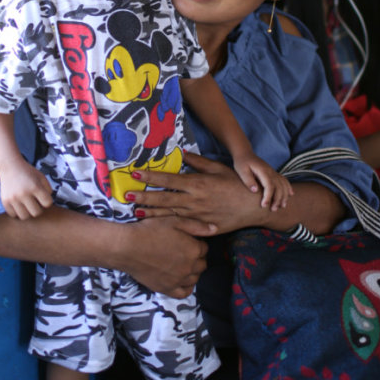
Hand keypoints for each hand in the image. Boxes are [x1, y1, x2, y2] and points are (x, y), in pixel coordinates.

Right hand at [0, 160, 53, 218]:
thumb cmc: (28, 173)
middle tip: (35, 202)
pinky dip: (17, 212)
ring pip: (24, 217)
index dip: (47, 201)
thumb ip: (48, 190)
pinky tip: (19, 205)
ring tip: (27, 205)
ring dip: (28, 212)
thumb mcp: (41, 177)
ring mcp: (13, 198)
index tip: (43, 197)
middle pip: (36, 213)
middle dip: (38, 208)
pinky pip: (13, 215)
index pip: (47, 203)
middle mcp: (23, 193)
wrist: (10, 166)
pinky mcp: (5, 201)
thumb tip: (48, 204)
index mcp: (35, 187)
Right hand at [120, 217, 212, 297]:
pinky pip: (184, 292)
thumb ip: (196, 226)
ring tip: (181, 263)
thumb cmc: (150, 230)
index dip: (196, 243)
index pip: (204, 248)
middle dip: (196, 257)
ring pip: (195, 278)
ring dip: (192, 271)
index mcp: (193, 249)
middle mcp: (189, 267)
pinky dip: (185, 287)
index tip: (187, 240)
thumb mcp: (174, 221)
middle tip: (184, 251)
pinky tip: (181, 280)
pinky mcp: (167, 288)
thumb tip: (215, 229)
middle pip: (201, 264)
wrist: (128, 247)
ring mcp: (178, 280)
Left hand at [128, 150, 272, 233]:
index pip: (169, 180)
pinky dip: (166, 224)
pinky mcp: (201, 226)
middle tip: (126, 194)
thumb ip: (199, 162)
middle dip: (143, 196)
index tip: (135, 174)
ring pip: (169, 214)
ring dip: (150, 212)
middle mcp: (194, 200)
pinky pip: (180, 225)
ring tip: (134, 210)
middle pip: (163, 198)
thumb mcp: (219, 168)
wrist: (254, 207)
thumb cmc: (238, 184)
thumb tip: (181, 153)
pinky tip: (155, 223)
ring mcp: (197, 215)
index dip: (151, 177)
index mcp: (198, 183)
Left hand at [232, 151, 292, 209]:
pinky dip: (288, 187)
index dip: (268, 196)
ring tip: (282, 206)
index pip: (269, 185)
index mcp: (263, 171)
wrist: (245, 154)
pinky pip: (284, 180)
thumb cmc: (242, 163)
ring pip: (283, 184)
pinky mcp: (273, 173)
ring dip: (284, 196)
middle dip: (277, 199)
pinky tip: (290, 194)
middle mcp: (270, 171)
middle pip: (278, 187)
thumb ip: (248, 180)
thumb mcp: (241, 171)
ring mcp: (273, 172)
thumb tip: (255, 191)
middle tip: (273, 210)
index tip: (264, 205)